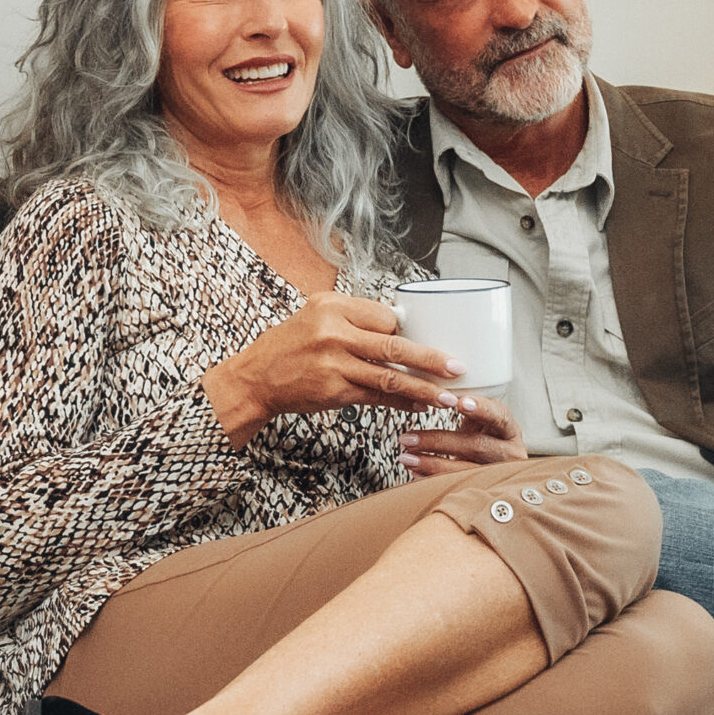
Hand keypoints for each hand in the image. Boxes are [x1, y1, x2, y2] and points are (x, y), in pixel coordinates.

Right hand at [200, 293, 470, 446]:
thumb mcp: (316, 317)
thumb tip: (400, 330)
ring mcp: (334, 364)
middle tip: (458, 368)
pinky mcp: (333, 391)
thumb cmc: (289, 347)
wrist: (254, 378)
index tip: (423, 341)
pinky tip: (419, 407)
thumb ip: (354, 320)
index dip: (406, 332)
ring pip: (389, 377)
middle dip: (431, 359)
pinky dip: (401, 404)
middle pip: (394, 346)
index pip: (385, 317)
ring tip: (449, 396)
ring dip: (423, 388)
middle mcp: (334, 333)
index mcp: (333, 307)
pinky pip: (376, 399)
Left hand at [397, 392, 528, 475]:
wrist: (500, 466)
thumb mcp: (481, 419)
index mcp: (509, 429)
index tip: (461, 402)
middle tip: (409, 438)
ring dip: (431, 463)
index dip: (481, 409)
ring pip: (465, 470)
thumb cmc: (486, 436)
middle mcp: (510, 453)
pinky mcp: (485, 490)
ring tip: (406, 457)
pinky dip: (433, 479)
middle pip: (476, 446)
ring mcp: (499, 475)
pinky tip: (415, 473)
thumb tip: (430, 389)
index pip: (499, 416)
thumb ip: (465, 406)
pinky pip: (457, 486)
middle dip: (439, 442)